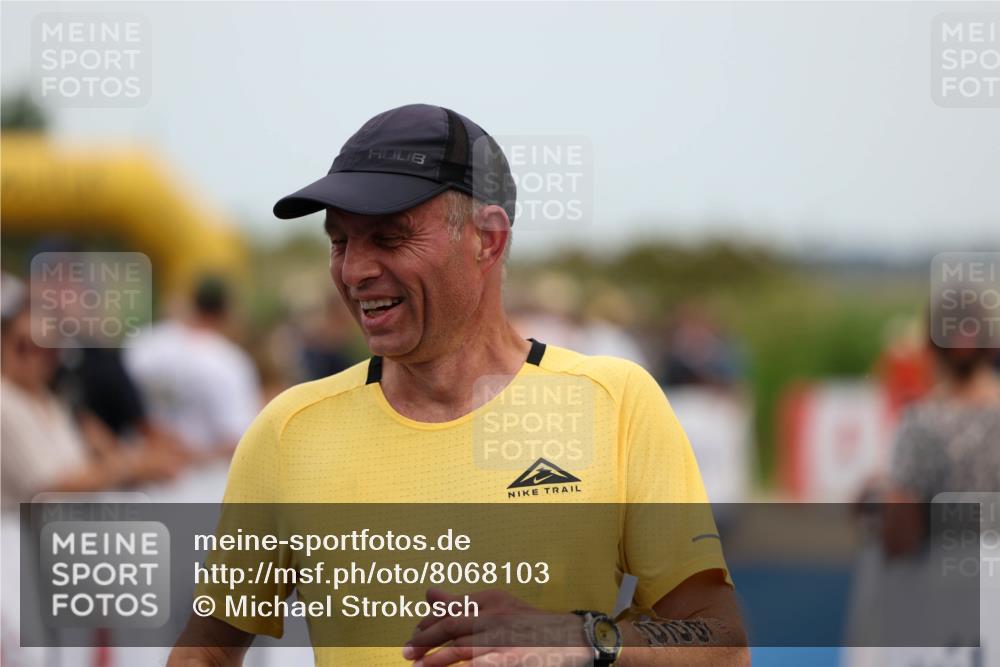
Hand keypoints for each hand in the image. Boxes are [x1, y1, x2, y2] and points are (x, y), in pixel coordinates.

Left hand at [403, 588, 592, 666]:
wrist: (571, 638)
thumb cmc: (529, 623)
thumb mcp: (496, 606)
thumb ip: (461, 602)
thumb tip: (428, 593)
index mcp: (492, 599)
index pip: (451, 609)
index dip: (428, 622)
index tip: (414, 632)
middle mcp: (497, 615)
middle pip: (452, 626)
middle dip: (425, 639)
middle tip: (407, 651)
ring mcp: (505, 639)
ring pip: (462, 648)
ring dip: (437, 659)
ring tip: (419, 666)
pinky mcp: (512, 659)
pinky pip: (483, 664)